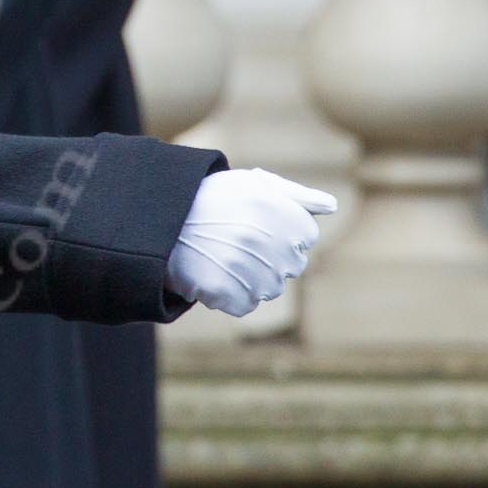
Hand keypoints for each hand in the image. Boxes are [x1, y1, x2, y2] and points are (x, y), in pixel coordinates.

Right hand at [165, 168, 337, 316]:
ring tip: (220, 254)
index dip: (280, 229)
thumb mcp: (251, 184)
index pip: (305, 235)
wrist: (157, 218)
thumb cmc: (208, 197)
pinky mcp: (225, 292)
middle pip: (290, 265)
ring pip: (269, 288)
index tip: (253, 220)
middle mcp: (268, 242)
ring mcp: (247, 270)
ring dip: (249, 276)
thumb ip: (295, 195)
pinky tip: (211, 271)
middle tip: (234, 238)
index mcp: (279, 211)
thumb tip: (330, 206)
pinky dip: (229, 293)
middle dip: (268, 255)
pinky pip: (244, 304)